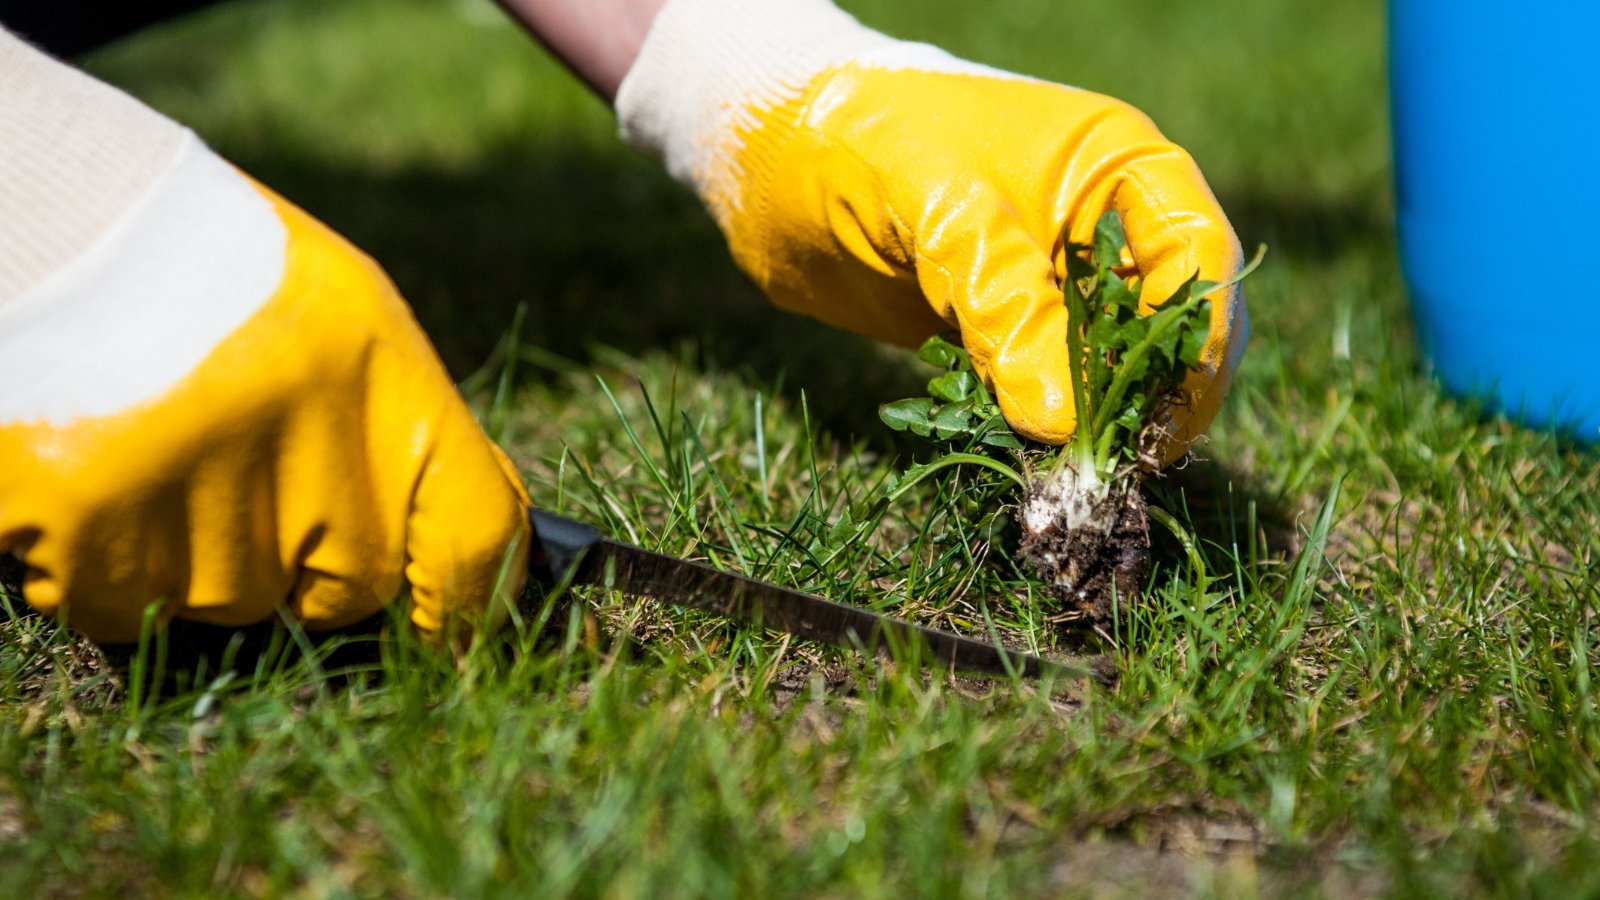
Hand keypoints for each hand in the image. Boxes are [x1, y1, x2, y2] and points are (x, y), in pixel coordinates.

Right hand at [0, 142, 529, 644]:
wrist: (51, 215)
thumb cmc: (209, 269)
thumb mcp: (345, 320)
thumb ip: (405, 438)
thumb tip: (474, 561)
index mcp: (382, 376)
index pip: (474, 534)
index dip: (473, 602)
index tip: (453, 634)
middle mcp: (306, 437)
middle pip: (346, 588)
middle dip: (306, 561)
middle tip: (244, 471)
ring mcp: (197, 485)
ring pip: (228, 602)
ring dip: (194, 555)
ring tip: (156, 447)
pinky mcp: (92, 520)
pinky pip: (120, 605)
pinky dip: (103, 565)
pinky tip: (98, 474)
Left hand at [617, 0, 1246, 454]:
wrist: (762, 151)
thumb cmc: (855, 140)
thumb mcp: (937, 209)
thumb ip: (1004, 303)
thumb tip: (1061, 423)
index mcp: (1115, 163)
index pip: (1198, 257)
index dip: (1196, 342)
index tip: (1163, 420)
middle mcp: (1100, 223)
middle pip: (1170, 323)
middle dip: (1152, 394)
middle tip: (1114, 465)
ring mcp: (1052, 278)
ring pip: (1111, 366)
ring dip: (1097, 421)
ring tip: (1067, 474)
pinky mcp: (1002, 324)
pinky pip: (1046, 386)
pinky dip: (1042, 425)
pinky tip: (1024, 457)